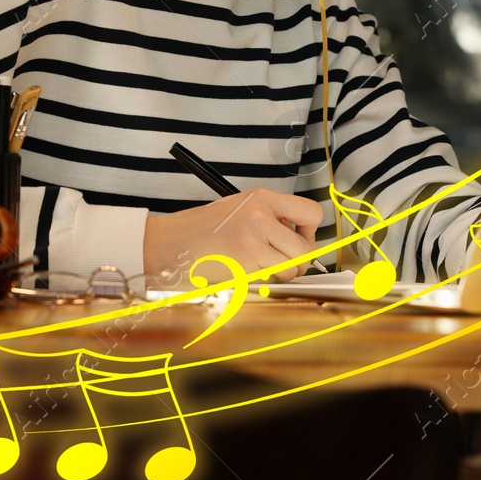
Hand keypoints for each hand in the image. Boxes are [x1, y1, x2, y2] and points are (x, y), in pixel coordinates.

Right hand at [142, 188, 323, 283]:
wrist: (169, 244)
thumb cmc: (200, 233)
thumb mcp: (239, 212)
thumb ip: (269, 220)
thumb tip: (301, 240)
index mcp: (261, 198)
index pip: (311, 211)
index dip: (310, 231)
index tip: (298, 239)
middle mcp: (262, 213)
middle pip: (307, 246)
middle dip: (298, 261)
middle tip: (280, 264)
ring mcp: (256, 234)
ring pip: (295, 265)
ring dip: (282, 274)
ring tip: (258, 268)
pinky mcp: (249, 257)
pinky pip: (276, 277)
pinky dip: (266, 281)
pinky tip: (246, 272)